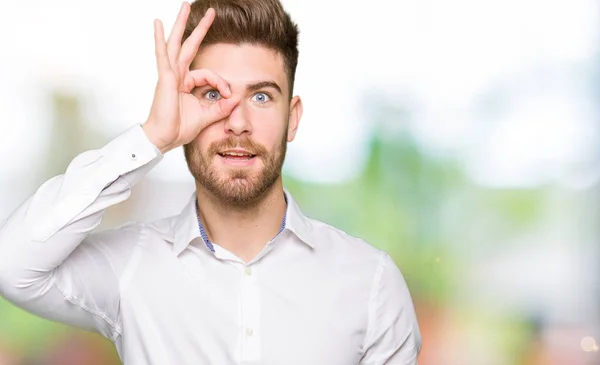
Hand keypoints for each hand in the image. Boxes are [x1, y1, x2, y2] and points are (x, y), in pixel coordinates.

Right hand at [142, 3, 237, 153]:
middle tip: (211, 12)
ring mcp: (169, 74)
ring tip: (185, 6)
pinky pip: (162, 54)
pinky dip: (159, 39)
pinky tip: (158, 23)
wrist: (164, 138)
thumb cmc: (180, 128)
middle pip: (189, 45)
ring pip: (177, 43)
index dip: (221, 82)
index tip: (228, 95)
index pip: (208, 74)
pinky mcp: (164, 78)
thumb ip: (222, 107)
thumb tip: (237, 98)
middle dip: (200, 28)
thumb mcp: (208, 115)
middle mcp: (177, 75)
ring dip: (181, 24)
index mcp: (186, 83)